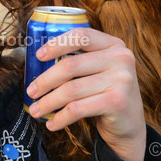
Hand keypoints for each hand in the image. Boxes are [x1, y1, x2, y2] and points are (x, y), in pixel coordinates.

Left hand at [25, 28, 145, 160]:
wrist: (130, 125)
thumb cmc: (106, 94)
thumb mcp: (100, 71)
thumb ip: (79, 61)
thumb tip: (39, 65)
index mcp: (114, 45)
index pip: (81, 35)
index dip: (56, 44)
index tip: (39, 56)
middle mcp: (121, 58)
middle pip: (70, 65)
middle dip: (45, 80)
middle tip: (31, 91)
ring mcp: (121, 80)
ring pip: (71, 90)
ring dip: (48, 102)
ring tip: (35, 110)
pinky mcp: (116, 102)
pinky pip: (77, 109)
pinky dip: (60, 118)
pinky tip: (52, 123)